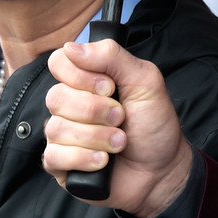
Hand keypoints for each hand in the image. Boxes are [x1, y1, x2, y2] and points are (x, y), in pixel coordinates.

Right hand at [42, 39, 192, 217]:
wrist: (163, 171)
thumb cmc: (154, 126)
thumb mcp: (144, 81)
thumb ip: (112, 56)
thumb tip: (72, 46)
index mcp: (85, 81)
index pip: (59, 63)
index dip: (81, 75)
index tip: (109, 87)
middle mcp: (69, 106)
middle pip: (56, 97)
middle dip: (95, 110)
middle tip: (121, 118)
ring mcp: (62, 136)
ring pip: (57, 128)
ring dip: (97, 137)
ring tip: (120, 143)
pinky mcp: (60, 165)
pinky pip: (54, 156)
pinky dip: (84, 159)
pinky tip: (103, 161)